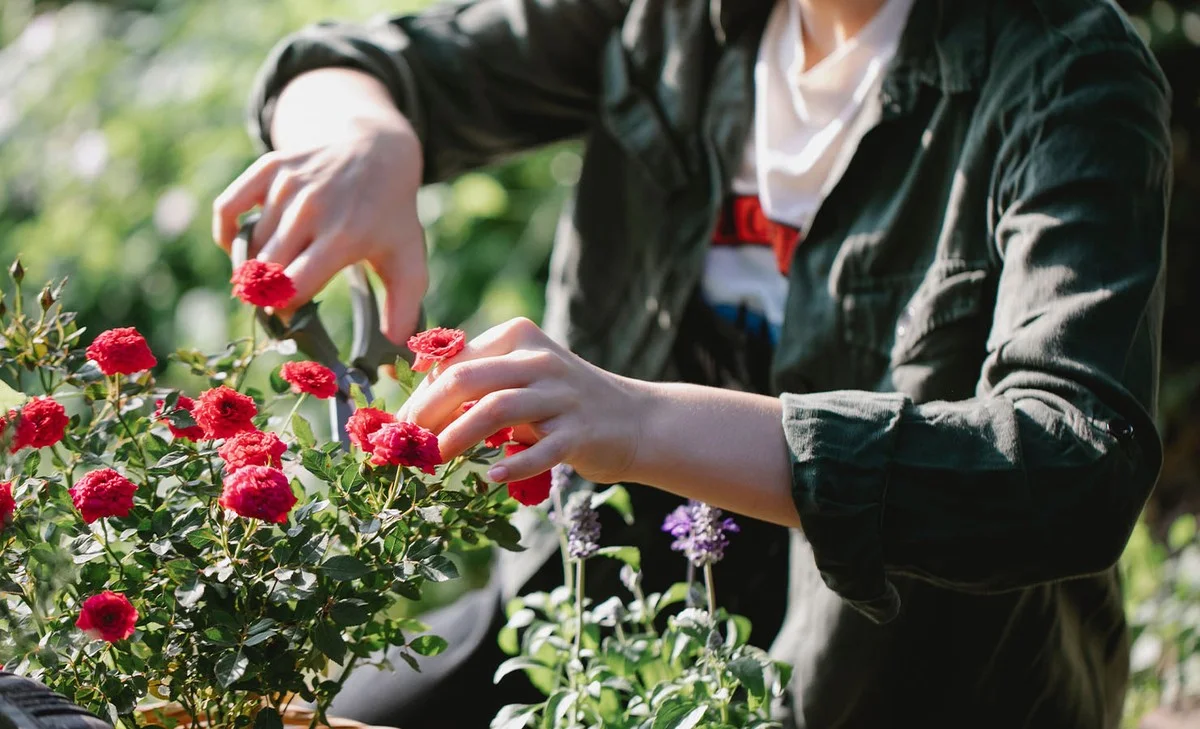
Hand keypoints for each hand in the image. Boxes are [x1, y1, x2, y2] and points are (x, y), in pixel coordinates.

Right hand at [211, 70, 426, 343]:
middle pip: (265, 270)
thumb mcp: (408, 262)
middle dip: (265, 295)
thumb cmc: (390, 218)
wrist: (377, 152)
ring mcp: (289, 185)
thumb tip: (393, 359)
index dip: (284, 310)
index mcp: (345, 236)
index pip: (293, 286)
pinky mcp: (270, 168)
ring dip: (252, 268)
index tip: (291, 319)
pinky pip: (228, 209)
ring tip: (270, 278)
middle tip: (277, 303)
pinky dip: (228, 235)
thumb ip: (403, 311)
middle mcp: (313, 208)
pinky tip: (244, 249)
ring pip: (249, 245)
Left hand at [398, 318, 646, 485]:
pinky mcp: (580, 431)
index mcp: (519, 336)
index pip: (456, 361)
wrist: (635, 421)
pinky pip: (540, 449)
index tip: (401, 425)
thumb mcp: (522, 378)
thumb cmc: (562, 403)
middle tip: (409, 443)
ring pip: (496, 409)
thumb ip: (479, 383)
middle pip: (467, 379)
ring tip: (435, 460)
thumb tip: (415, 411)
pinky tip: (493, 477)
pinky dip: (513, 465)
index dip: (422, 394)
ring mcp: (562, 395)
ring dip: (458, 437)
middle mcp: (541, 360)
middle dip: (429, 412)